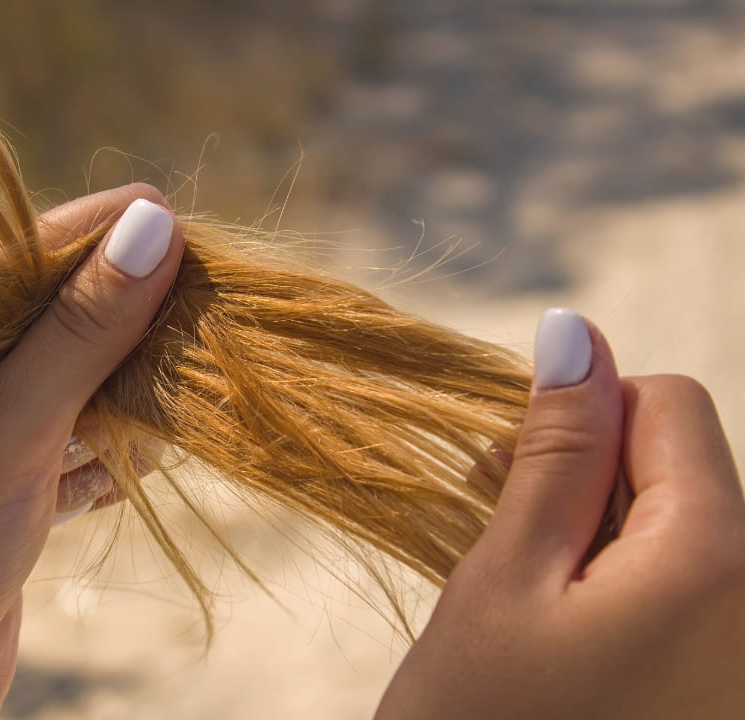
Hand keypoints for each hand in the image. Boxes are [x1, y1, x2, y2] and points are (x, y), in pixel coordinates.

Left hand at [0, 184, 183, 718]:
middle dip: (147, 328)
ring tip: (165, 422)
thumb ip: (81, 327)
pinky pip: (90, 444)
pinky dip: (116, 458)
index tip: (211, 256)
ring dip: (139, 400)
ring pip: (95, 380)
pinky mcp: (20, 481)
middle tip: (201, 349)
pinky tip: (125, 476)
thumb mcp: (13, 423)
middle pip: (86, 311)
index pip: (57, 244)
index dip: (133, 242)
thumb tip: (155, 220)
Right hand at [377, 309, 744, 718]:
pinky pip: (688, 592)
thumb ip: (554, 452)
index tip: (510, 474)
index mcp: (719, 561)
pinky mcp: (722, 683)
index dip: (582, 419)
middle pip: (684, 468)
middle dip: (589, 480)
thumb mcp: (504, 579)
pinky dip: (620, 588)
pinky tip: (562, 633)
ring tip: (525, 596)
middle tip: (502, 538)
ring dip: (596, 536)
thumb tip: (575, 332)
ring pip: (681, 530)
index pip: (670, 405)